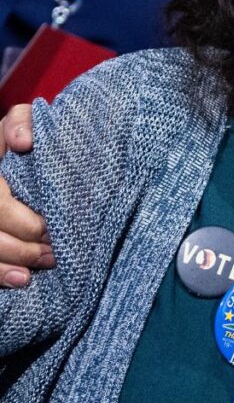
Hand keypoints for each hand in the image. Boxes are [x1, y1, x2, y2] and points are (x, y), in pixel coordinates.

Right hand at [0, 103, 51, 286]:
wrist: (16, 152)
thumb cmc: (22, 137)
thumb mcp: (18, 123)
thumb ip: (20, 124)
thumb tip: (23, 143)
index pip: (0, 207)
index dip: (26, 223)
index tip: (53, 228)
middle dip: (26, 247)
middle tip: (58, 251)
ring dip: (15, 264)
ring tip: (49, 264)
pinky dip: (1, 274)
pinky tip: (21, 279)